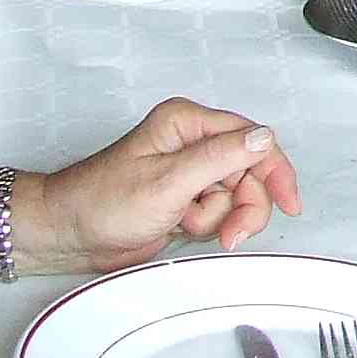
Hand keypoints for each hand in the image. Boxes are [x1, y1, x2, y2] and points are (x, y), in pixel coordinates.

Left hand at [36, 98, 301, 272]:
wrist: (68, 234)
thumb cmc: (102, 203)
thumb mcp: (168, 182)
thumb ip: (220, 158)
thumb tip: (264, 137)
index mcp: (187, 123)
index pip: (252, 139)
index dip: (274, 171)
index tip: (288, 203)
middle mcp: (192, 141)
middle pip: (249, 171)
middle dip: (244, 205)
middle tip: (231, 234)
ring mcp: (189, 170)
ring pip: (237, 195)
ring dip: (221, 218)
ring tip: (189, 226)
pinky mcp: (186, 196)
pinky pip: (220, 210)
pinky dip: (209, 225)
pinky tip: (182, 227)